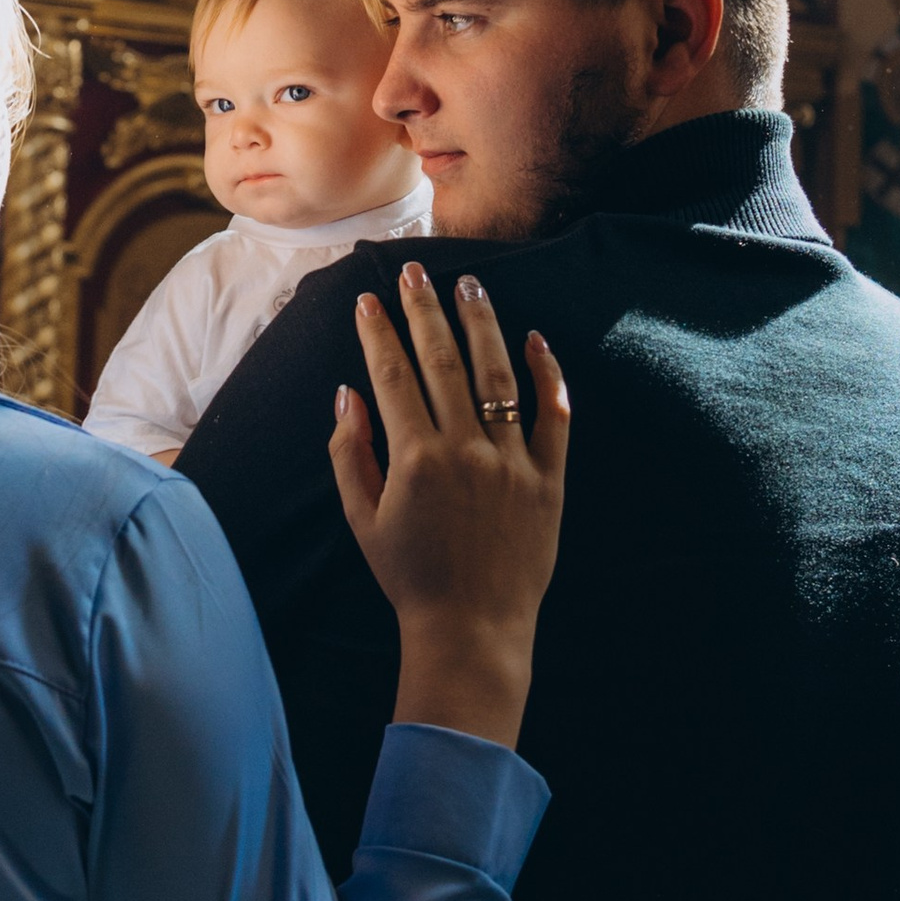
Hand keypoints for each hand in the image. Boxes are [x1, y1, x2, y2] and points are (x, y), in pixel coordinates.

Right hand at [329, 265, 568, 750]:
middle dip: (424, 310)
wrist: (472, 628)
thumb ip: (348, 452)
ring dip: (481, 325)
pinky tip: (535, 339)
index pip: (392, 374)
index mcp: (414, 458)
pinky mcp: (549, 479)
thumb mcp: (361, 518)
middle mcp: (465, 449)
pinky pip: (553, 415)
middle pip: (442, 361)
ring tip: (469, 286)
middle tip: (415, 272)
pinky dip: (546, 375)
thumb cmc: (409, 576)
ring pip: (498, 375)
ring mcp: (511, 462)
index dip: (378, 332)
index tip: (368, 300)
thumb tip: (346, 393)